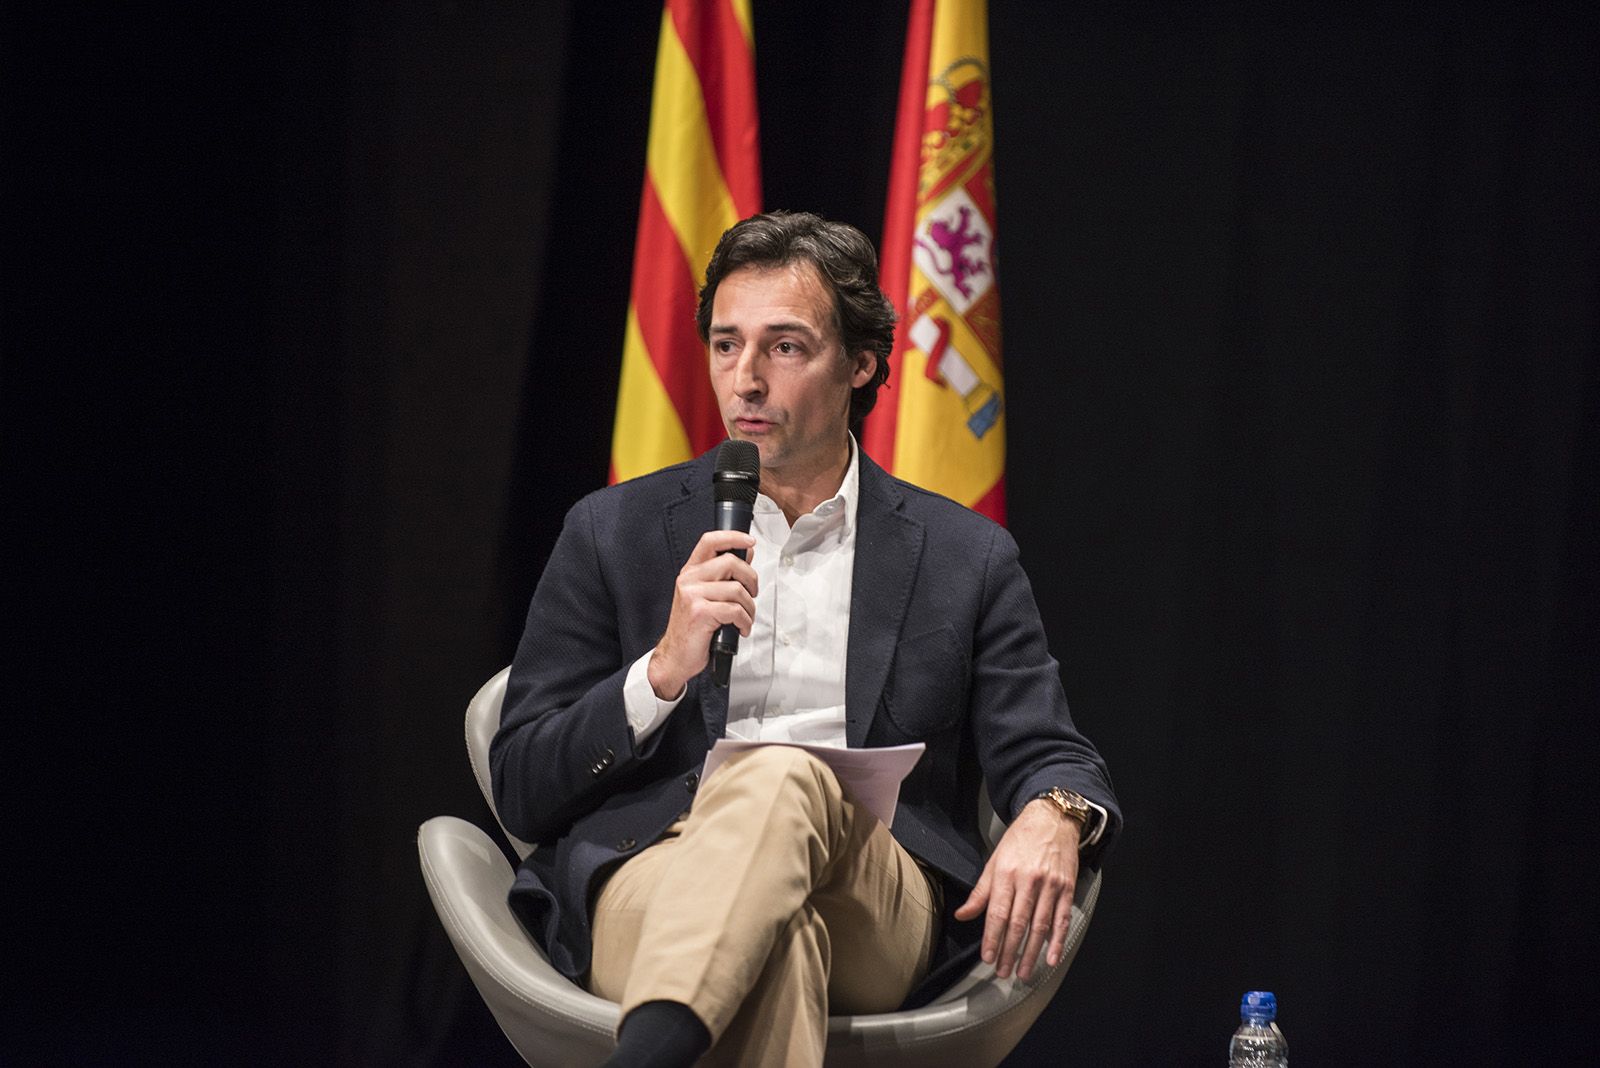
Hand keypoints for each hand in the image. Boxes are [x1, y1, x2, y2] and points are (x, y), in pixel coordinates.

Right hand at [647, 530, 757, 698]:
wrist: (676, 656)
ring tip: (745, 618)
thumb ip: (724, 575)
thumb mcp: (706, 596)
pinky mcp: (699, 612)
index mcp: (691, 572)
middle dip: (751, 580)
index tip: (749, 542)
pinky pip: (735, 610)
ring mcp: (692, 595)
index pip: (710, 541)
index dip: (733, 537)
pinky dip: (745, 622)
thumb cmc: (693, 628)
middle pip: (731, 562)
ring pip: (737, 589)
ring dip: (749, 607)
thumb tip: (746, 553)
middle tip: (752, 595)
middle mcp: (689, 580)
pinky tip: (741, 628)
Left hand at [953, 799, 1079, 980]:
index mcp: (1007, 873)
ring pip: (1040, 926)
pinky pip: (1062, 919)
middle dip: (1009, 951)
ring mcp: (1050, 885)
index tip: (988, 958)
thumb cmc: (1020, 840)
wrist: (1052, 819)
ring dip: (1031, 952)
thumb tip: (963, 915)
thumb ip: (981, 892)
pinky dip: (1058, 941)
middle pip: (1018, 923)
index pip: (997, 912)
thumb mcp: (994, 860)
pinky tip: (1051, 957)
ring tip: (1023, 972)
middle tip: (1003, 972)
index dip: (992, 938)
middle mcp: (1029, 880)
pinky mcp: (1067, 888)